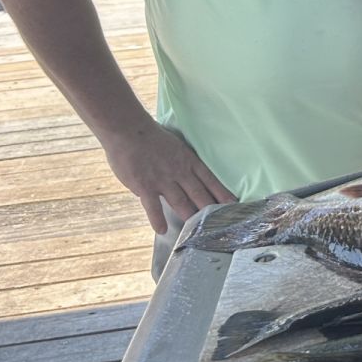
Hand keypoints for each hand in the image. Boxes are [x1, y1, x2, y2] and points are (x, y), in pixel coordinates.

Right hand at [100, 119, 237, 232]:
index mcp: (188, 160)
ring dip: (190, 217)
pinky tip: (161, 230)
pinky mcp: (144, 186)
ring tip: (197, 232)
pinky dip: (157, 219)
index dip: (222, 193)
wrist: (128, 130)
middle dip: (210, 210)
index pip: (210, 179)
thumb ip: (181, 162)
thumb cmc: (150, 136)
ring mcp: (162, 180)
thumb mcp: (175, 145)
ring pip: (181, 202)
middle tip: (220, 224)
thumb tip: (184, 178)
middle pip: (199, 194)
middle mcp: (179, 171)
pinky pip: (152, 206)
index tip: (233, 205)